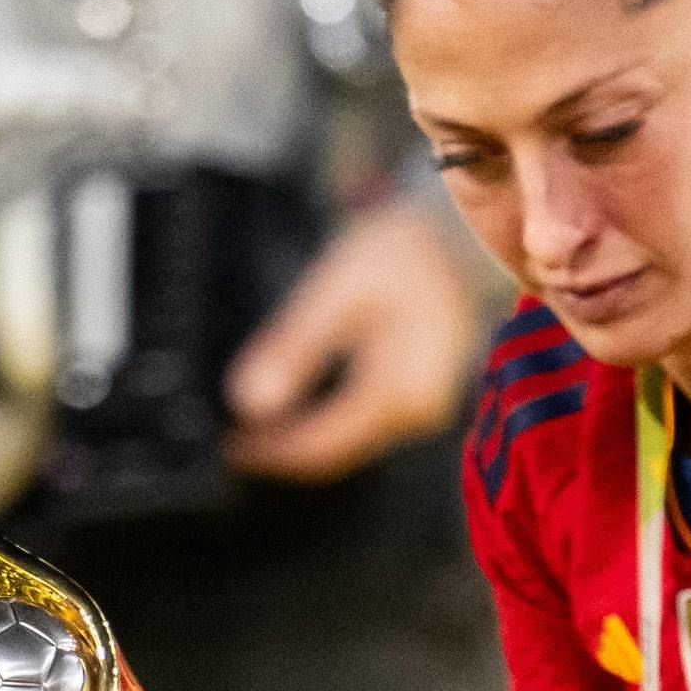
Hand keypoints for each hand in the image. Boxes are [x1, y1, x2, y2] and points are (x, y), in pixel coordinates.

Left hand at [225, 190, 496, 481]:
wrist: (461, 236)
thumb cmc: (402, 252)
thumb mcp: (337, 290)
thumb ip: (293, 348)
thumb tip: (247, 404)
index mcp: (399, 390)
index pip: (323, 445)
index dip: (273, 453)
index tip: (228, 447)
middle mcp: (417, 413)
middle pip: (337, 454)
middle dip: (283, 451)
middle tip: (229, 441)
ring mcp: (422, 410)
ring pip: (349, 443)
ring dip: (301, 440)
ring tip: (252, 431)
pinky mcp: (418, 399)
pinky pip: (363, 425)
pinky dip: (325, 423)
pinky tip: (294, 412)